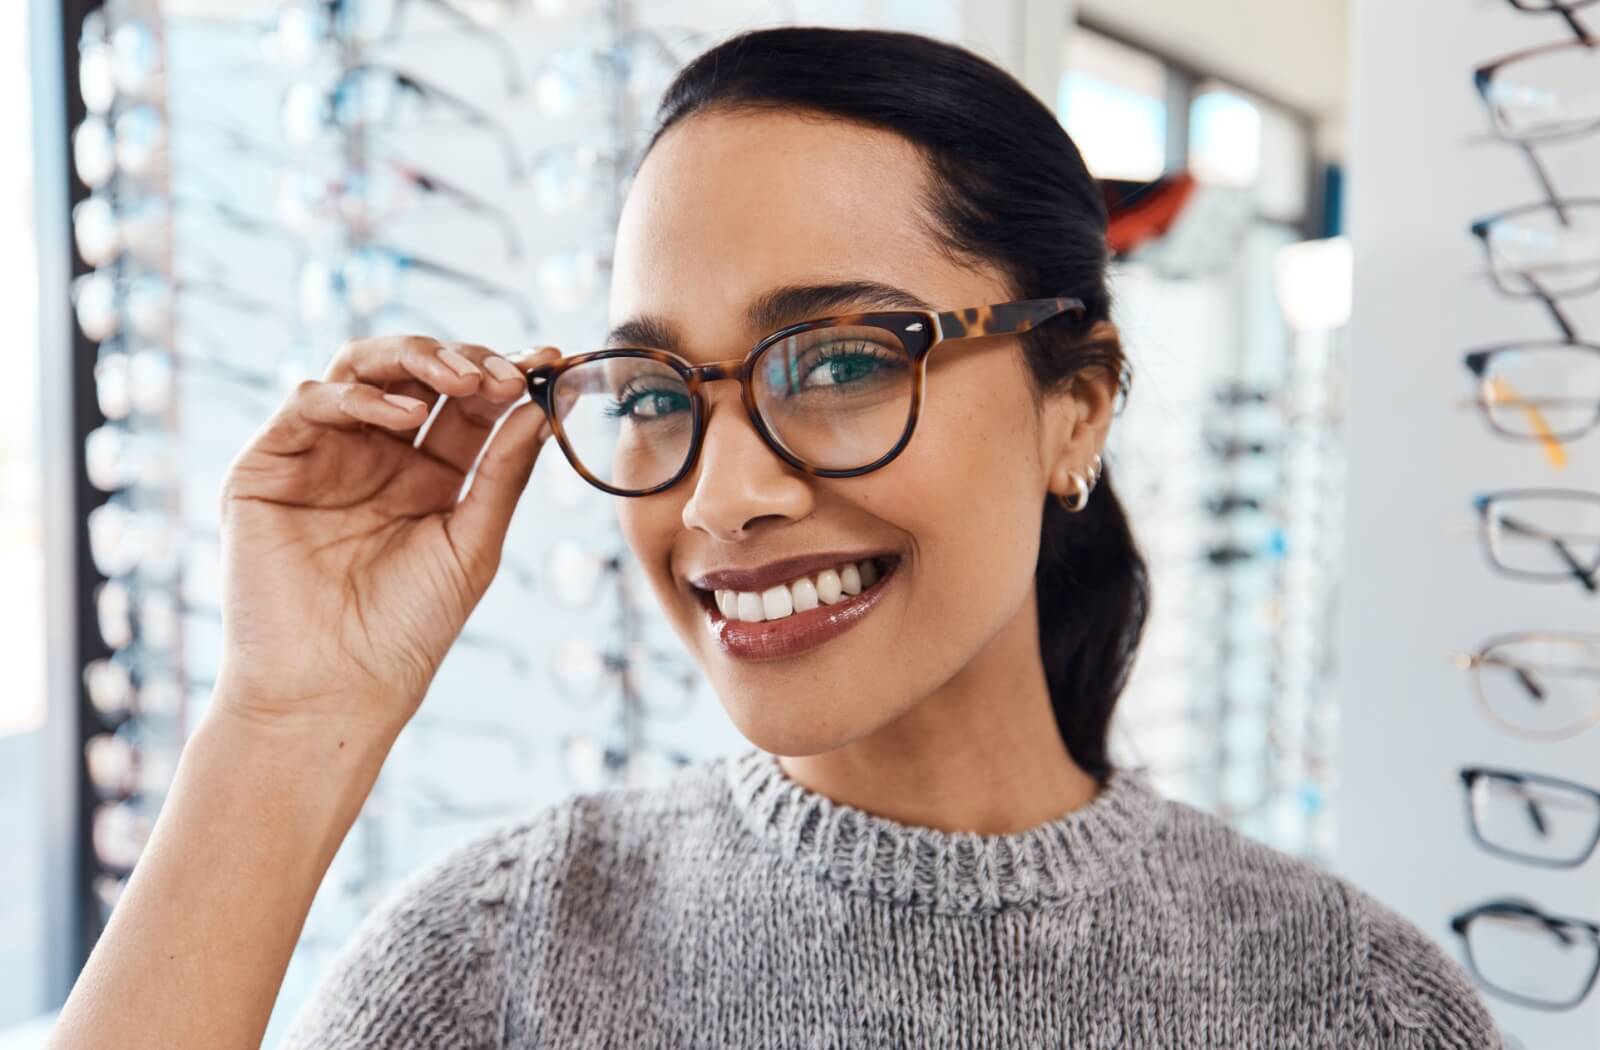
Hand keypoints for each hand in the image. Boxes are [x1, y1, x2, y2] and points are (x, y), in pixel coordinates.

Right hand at [214, 335, 561, 739]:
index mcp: (427, 475)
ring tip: (464, 380)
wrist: (337, 688)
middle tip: (507, 371)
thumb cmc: (409, 629)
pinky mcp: (268, 465)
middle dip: (465, 360)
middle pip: (416, 374)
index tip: (550, 359)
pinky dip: (358, 397)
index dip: (505, 375)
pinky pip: (309, 401)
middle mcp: (374, 455)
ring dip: (416, 359)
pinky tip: (404, 417)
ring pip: (361, 369)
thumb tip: (541, 406)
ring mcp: (321, 455)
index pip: (467, 405)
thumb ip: (502, 472)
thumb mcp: (473, 543)